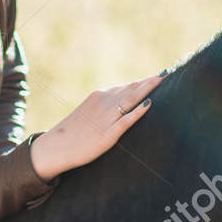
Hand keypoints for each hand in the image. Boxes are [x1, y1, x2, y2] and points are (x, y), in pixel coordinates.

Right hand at [29, 72, 165, 180]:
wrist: (55, 148)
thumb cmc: (72, 133)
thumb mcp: (87, 114)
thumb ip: (103, 107)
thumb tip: (120, 104)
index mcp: (98, 97)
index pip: (125, 87)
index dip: (143, 81)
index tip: (158, 76)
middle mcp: (103, 103)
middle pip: (131, 89)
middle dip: (149, 82)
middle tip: (166, 74)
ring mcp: (106, 119)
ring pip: (130, 100)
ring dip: (146, 90)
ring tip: (162, 81)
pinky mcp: (107, 135)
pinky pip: (126, 121)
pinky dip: (138, 112)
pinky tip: (149, 104)